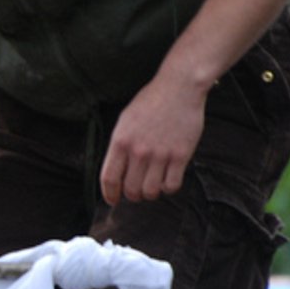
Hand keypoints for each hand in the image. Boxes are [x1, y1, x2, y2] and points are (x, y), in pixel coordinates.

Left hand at [99, 75, 206, 202]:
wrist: (179, 88)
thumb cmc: (151, 102)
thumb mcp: (125, 121)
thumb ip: (119, 146)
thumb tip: (116, 172)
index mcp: (121, 141)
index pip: (109, 179)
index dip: (109, 194)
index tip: (113, 200)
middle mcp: (138, 150)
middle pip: (130, 190)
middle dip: (132, 195)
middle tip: (136, 191)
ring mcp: (160, 154)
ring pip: (151, 191)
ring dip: (150, 193)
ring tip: (152, 185)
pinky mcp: (180, 155)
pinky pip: (171, 185)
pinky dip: (168, 188)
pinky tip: (167, 179)